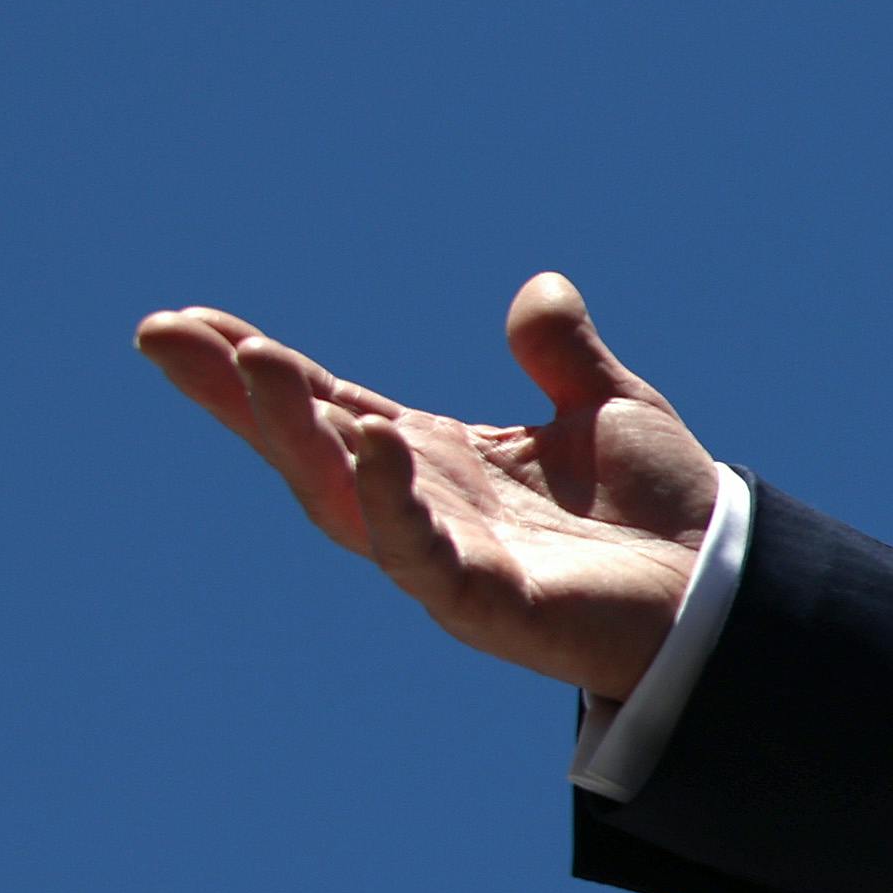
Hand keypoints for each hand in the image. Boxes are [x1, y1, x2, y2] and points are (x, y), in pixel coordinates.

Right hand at [136, 275, 715, 701]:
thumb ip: (564, 355)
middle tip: (164, 335)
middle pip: (307, 446)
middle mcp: (424, 507)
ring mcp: (444, 557)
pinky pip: (419, 551)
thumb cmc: (662, 513)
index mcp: (441, 460)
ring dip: (292, 432)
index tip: (188, 321)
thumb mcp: (610, 409)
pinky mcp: (483, 602)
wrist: (728, 591)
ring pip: (342, 497)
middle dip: (238, 394)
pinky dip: (389, 498)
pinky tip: (369, 439)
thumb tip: (539, 290)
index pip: (330, 406)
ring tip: (250, 363)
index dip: (264, 368)